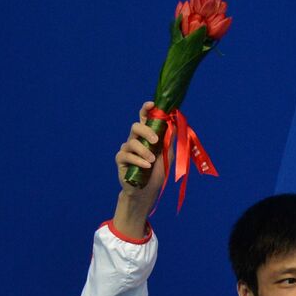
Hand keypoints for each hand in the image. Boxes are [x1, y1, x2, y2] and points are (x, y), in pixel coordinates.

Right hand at [111, 102, 167, 237]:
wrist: (148, 190)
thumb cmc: (158, 172)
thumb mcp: (168, 155)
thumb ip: (169, 140)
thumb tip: (174, 123)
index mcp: (147, 136)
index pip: (144, 118)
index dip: (146, 109)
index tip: (152, 104)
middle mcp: (136, 139)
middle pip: (136, 126)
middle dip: (146, 131)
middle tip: (156, 141)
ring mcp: (127, 149)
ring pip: (132, 141)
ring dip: (144, 151)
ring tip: (152, 161)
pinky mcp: (121, 159)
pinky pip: (126, 155)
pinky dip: (138, 160)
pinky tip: (146, 166)